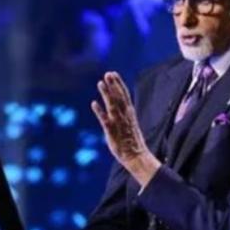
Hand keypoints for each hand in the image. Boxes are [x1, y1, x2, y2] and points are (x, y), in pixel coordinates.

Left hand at [91, 71, 160, 186]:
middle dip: (114, 85)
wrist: (136, 156)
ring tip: (100, 83)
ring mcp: (118, 123)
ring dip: (106, 94)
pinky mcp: (112, 132)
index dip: (119, 84)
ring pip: (112, 106)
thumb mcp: (129, 124)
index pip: (124, 95)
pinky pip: (105, 120)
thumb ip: (123, 114)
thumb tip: (117, 107)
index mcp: (130, 113)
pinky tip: (93, 103)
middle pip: (119, 97)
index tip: (113, 74)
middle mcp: (125, 116)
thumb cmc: (131, 142)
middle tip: (108, 73)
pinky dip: (99, 111)